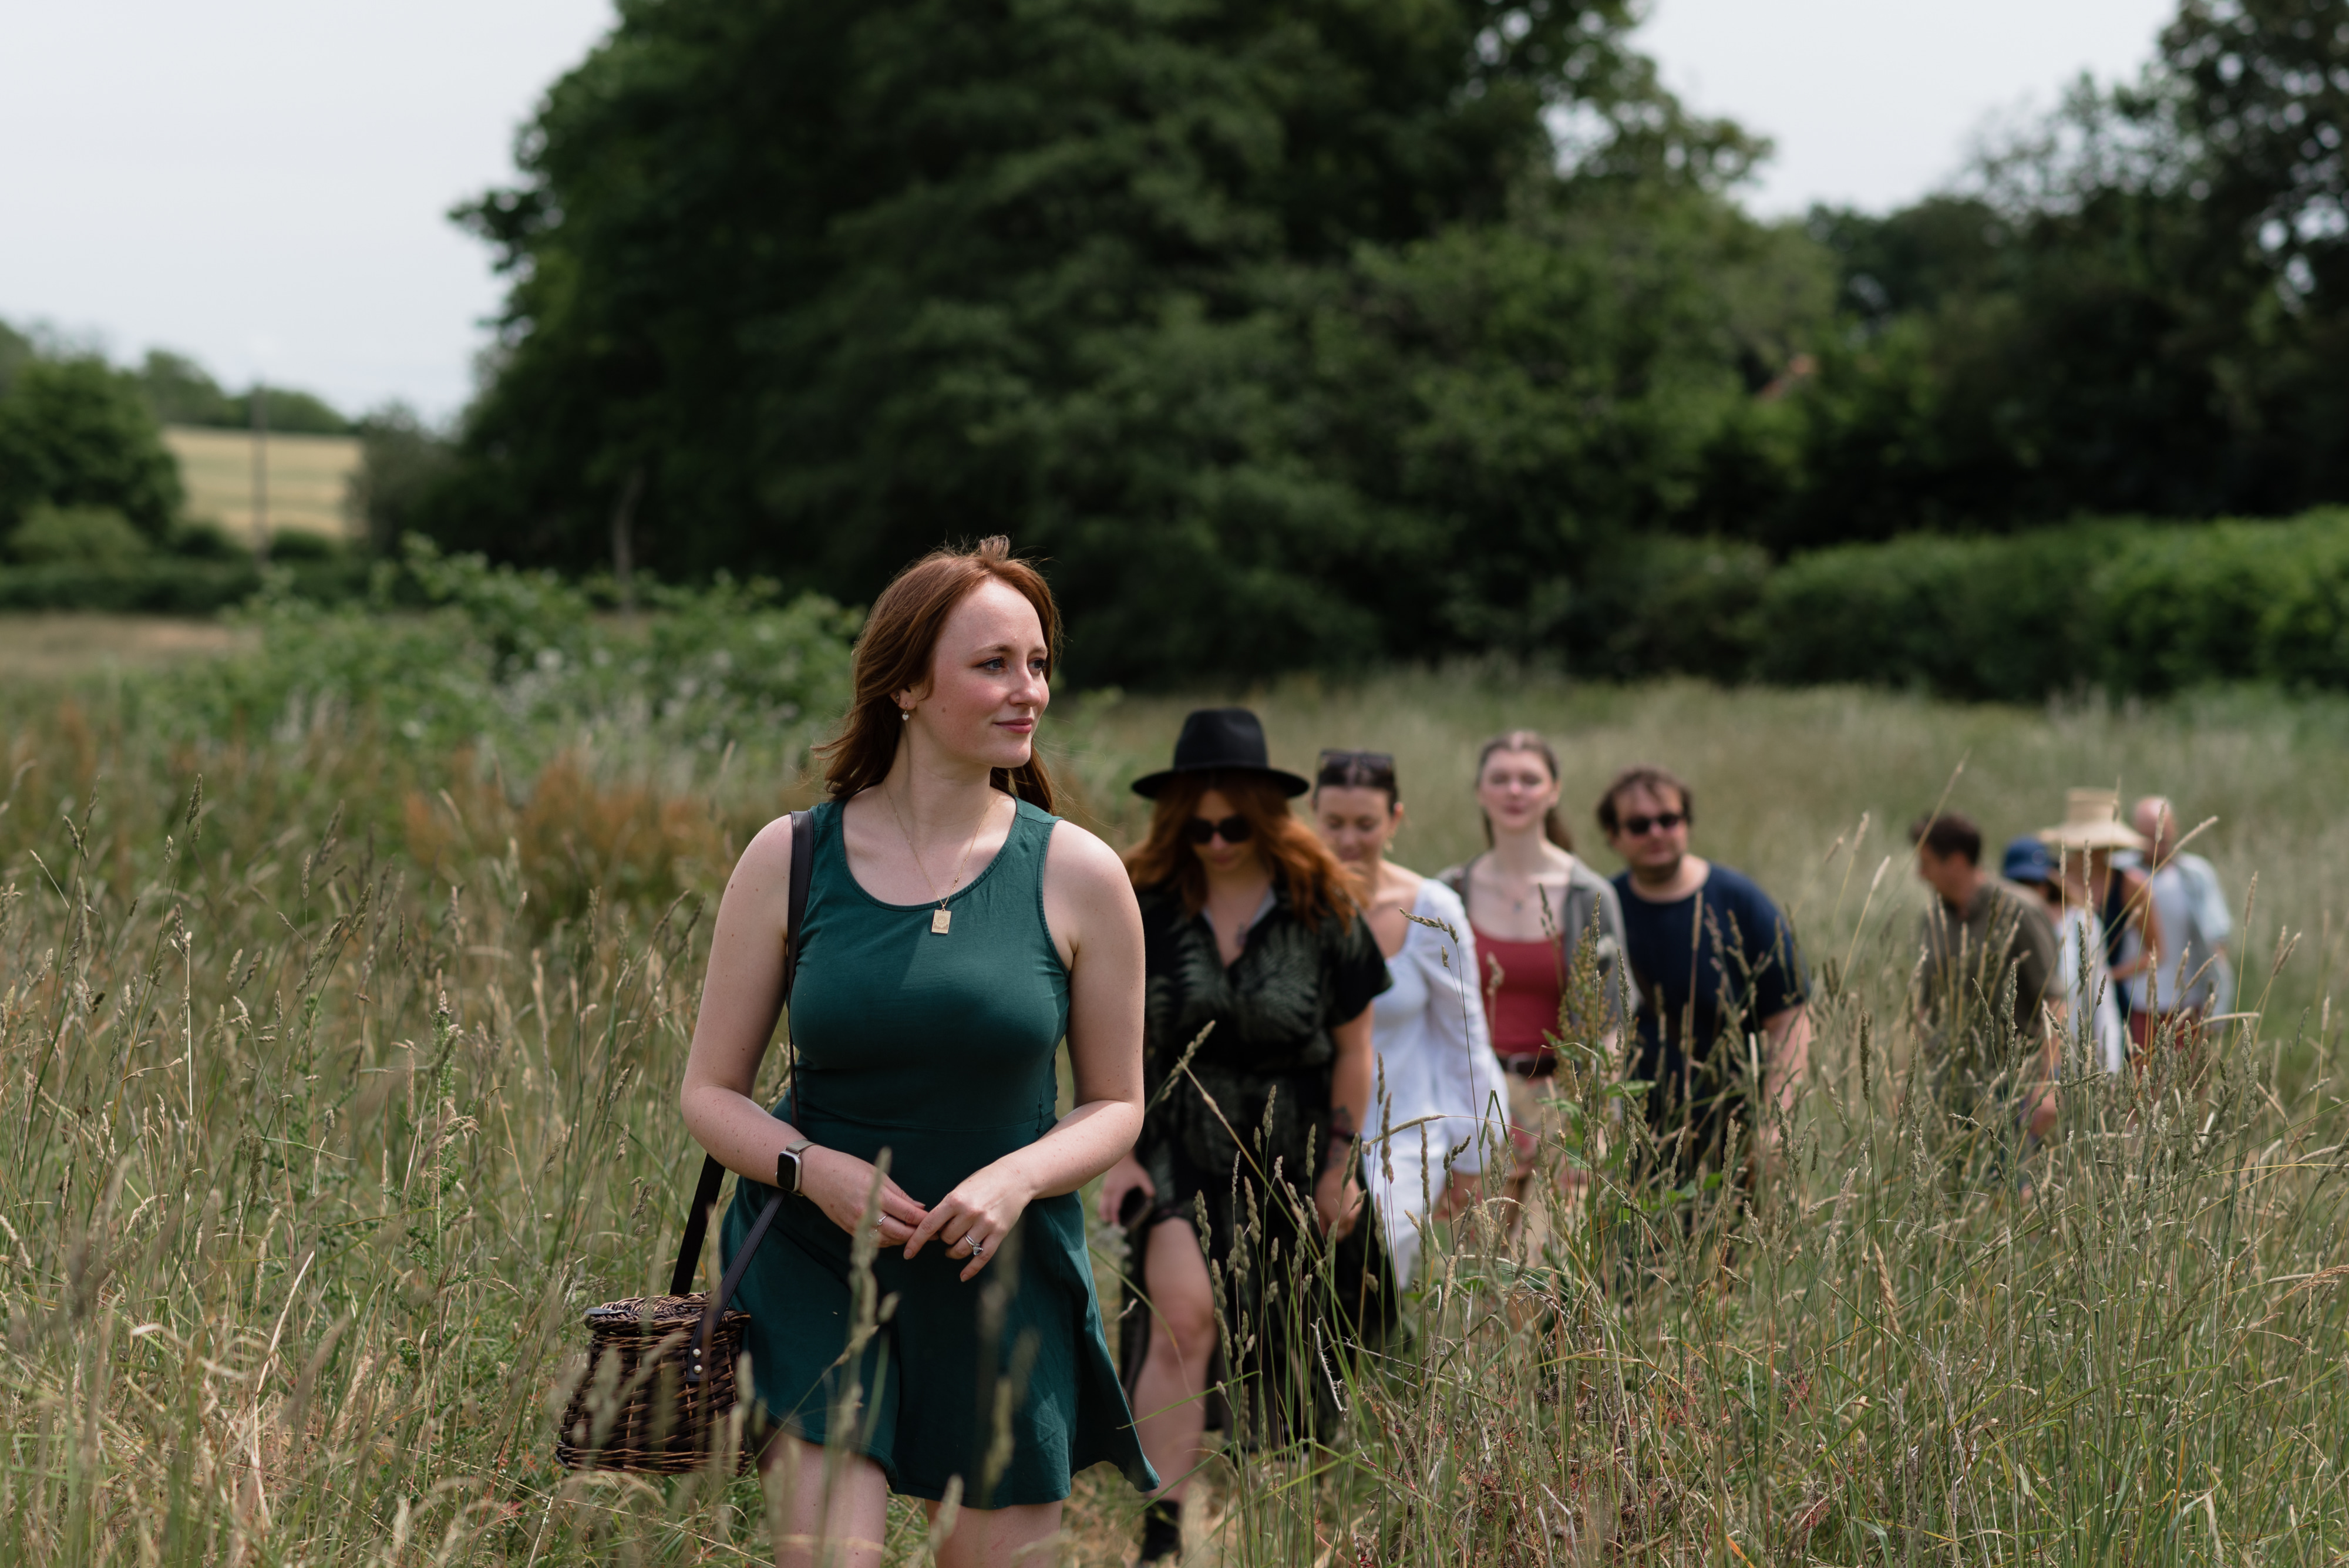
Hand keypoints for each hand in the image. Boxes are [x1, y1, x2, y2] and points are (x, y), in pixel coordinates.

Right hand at [799, 1147, 927, 1247]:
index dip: (924, 1221)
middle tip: (932, 1234)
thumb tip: (919, 1207)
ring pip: (887, 1241)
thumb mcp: (876, 1174)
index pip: (907, 1214)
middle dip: (917, 1234)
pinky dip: (887, 1241)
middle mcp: (866, 1212)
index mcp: (875, 1194)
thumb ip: (898, 1193)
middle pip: (899, 1232)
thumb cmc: (847, 1167)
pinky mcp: (849, 1230)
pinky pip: (873, 1241)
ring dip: (903, 1240)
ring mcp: (856, 1224)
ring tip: (916, 1235)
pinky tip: (896, 1236)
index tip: (936, 1222)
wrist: (815, 1174)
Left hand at [904, 1158, 1037, 1281]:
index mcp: (956, 1199)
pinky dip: (971, 1269)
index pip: (929, 1225)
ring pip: (961, 1250)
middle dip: (943, 1239)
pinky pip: (982, 1257)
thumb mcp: (961, 1189)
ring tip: (953, 1248)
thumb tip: (931, 1231)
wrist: (1016, 1177)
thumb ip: (947, 1208)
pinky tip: (963, 1276)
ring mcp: (986, 1224)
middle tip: (947, 1235)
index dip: (916, 1241)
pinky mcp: (999, 1233)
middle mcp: (970, 1212)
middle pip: (946, 1238)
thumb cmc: (984, 1181)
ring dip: (953, 1252)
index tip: (908, 1253)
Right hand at [1095, 1154, 1154, 1227]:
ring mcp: (1106, 1189)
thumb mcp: (1142, 1176)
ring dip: (1104, 1214)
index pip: (1114, 1206)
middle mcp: (1110, 1190)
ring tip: (1109, 1222)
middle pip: (1105, 1208)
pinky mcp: (1105, 1188)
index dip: (1115, 1216)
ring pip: (1101, 1205)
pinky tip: (1108, 1214)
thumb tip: (1152, 1197)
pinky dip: (1104, 1209)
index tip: (1117, 1224)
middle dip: (1108, 1218)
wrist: (1121, 1158)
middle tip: (1113, 1227)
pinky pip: (1102, 1201)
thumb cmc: (1132, 1169)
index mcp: (1118, 1189)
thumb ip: (1148, 1187)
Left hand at [1314, 1165, 1363, 1239]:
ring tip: (1335, 1214)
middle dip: (1339, 1231)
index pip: (1338, 1237)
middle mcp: (1350, 1218)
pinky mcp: (1359, 1205)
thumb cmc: (1325, 1192)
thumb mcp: (1319, 1209)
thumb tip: (1324, 1235)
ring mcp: (1356, 1211)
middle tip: (1330, 1225)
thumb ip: (1322, 1224)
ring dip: (1344, 1223)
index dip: (1332, 1237)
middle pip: (1346, 1232)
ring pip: (1350, 1223)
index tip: (1328, 1234)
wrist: (1338, 1174)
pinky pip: (1353, 1215)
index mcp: (1340, 1220)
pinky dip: (1348, 1214)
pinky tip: (1341, 1206)